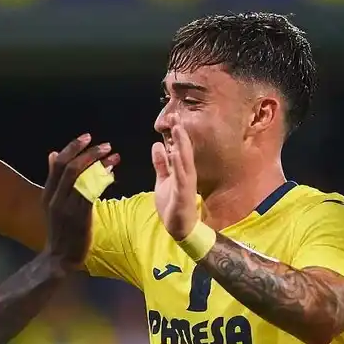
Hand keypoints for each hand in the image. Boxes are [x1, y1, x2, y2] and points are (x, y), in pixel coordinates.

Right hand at [41, 135, 114, 269]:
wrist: (61, 257)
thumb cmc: (61, 228)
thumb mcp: (53, 203)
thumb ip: (55, 180)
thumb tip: (53, 154)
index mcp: (47, 192)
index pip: (58, 163)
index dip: (72, 147)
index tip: (87, 137)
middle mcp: (55, 198)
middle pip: (71, 168)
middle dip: (90, 153)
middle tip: (106, 146)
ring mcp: (67, 208)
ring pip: (84, 179)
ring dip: (100, 165)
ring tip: (114, 156)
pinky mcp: (81, 217)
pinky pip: (92, 193)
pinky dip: (103, 180)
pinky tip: (112, 174)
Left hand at [151, 123, 199, 239]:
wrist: (178, 228)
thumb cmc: (172, 204)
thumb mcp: (163, 180)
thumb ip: (161, 164)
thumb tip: (158, 145)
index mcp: (181, 171)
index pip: (180, 148)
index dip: (177, 133)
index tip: (173, 117)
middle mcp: (186, 175)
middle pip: (184, 150)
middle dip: (180, 134)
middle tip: (176, 116)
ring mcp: (186, 185)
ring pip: (185, 161)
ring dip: (182, 145)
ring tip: (178, 129)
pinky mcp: (184, 195)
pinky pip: (181, 178)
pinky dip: (179, 166)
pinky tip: (176, 154)